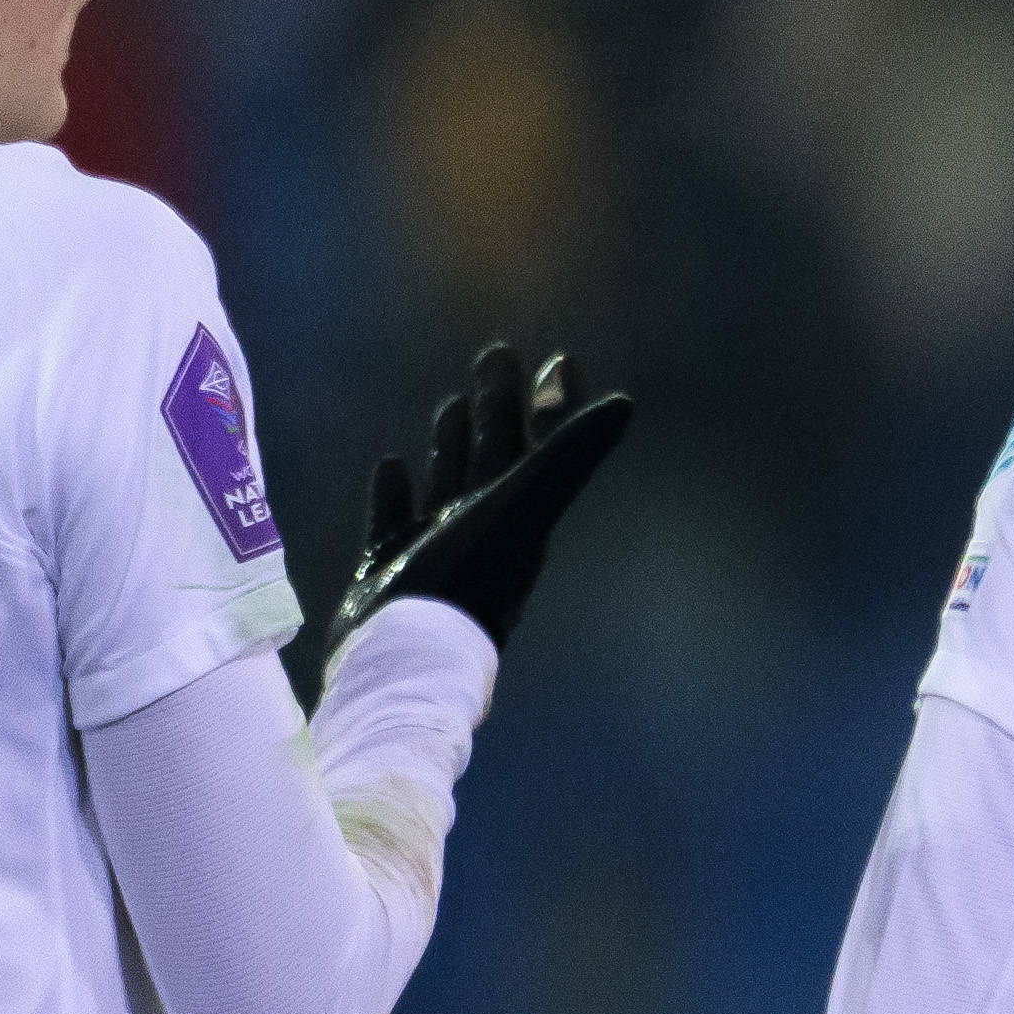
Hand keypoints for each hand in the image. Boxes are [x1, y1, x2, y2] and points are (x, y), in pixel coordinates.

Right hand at [334, 341, 634, 659]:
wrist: (407, 657)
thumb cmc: (466, 582)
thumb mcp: (522, 510)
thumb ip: (570, 459)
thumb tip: (625, 404)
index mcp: (519, 512)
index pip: (544, 444)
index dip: (554, 403)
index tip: (558, 359)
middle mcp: (483, 526)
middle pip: (495, 452)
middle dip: (500, 406)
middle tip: (497, 356)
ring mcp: (436, 548)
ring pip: (450, 481)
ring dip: (454, 443)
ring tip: (452, 405)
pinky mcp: (389, 568)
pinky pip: (395, 519)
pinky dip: (394, 492)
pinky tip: (389, 464)